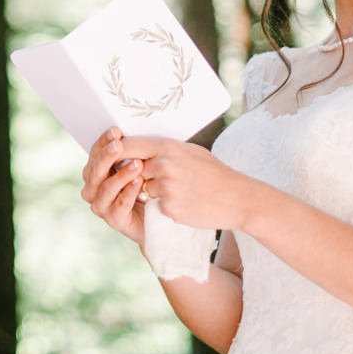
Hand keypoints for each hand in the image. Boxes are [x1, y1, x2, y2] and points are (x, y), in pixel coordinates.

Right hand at [81, 127, 147, 244]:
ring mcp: (101, 206)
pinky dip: (129, 192)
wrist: (157, 215)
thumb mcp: (136, 164)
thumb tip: (124, 130)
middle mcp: (93, 189)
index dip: (103, 142)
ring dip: (121, 174)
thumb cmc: (145, 185)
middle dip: (107, 156)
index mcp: (94, 172)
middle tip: (119, 145)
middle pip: (96, 170)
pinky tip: (139, 182)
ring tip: (137, 164)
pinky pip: (119, 204)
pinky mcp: (114, 220)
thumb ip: (128, 151)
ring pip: (106, 187)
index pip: (95, 153)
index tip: (116, 130)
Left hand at [112, 135, 252, 230]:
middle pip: (132, 170)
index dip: (118, 152)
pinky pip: (158, 206)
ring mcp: (166, 187)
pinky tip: (187, 203)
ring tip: (183, 191)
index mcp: (168, 147)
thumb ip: (163, 150)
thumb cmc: (214, 173)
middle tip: (156, 178)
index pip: (128, 146)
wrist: (238, 199)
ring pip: (146, 189)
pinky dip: (168, 206)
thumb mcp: (190, 152)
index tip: (113, 156)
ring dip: (157, 193)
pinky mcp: (169, 207)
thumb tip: (138, 150)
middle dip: (138, 175)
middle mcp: (163, 165)